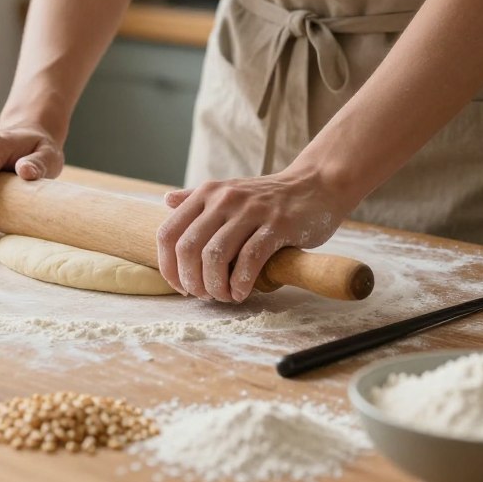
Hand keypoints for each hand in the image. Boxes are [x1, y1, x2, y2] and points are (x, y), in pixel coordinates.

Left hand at [156, 165, 354, 302]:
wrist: (316, 185)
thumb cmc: (268, 197)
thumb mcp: (228, 191)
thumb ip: (197, 198)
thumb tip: (166, 200)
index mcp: (206, 194)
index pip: (168, 234)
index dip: (168, 266)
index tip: (180, 286)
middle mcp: (224, 199)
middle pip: (188, 248)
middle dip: (192, 281)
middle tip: (204, 295)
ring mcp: (251, 211)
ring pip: (216, 256)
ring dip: (215, 286)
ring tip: (224, 296)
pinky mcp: (277, 225)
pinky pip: (250, 259)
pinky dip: (241, 283)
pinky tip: (242, 292)